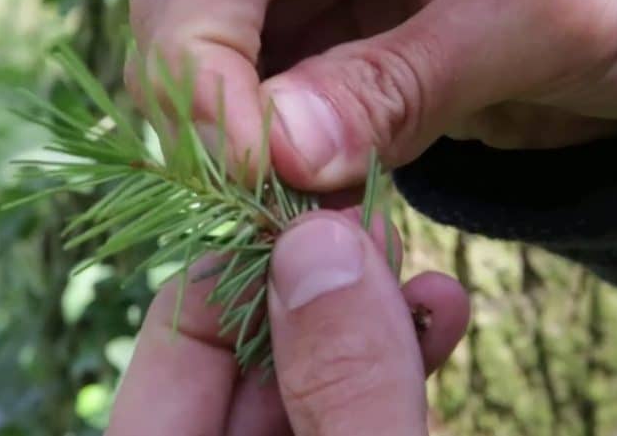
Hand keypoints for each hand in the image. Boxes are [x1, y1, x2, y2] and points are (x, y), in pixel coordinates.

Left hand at [106, 209, 469, 434]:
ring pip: (311, 372)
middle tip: (371, 224)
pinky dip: (395, 364)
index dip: (246, 265)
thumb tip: (317, 247)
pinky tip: (437, 312)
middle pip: (250, 347)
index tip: (314, 212)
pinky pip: (353, 403)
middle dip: (319, 282)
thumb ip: (343, 390)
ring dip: (370, 316)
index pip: (178, 337)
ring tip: (418, 266)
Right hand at [127, 0, 616, 190]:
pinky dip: (276, 167)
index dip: (201, 72)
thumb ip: (409, 79)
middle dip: (210, 121)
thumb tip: (287, 151)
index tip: (250, 173)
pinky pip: (257, 114)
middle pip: (180, 22)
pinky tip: (319, 197)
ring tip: (304, 211)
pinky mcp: (314, 52)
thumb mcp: (538, 23)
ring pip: (208, 78)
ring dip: (241, 156)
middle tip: (271, 208)